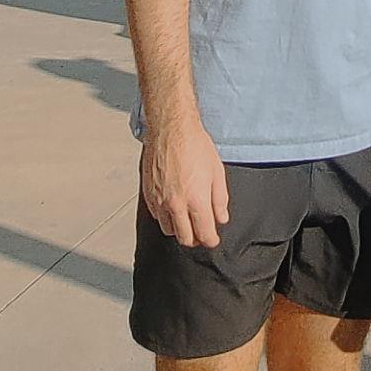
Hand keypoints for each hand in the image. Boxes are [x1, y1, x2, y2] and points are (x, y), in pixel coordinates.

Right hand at [141, 119, 230, 248]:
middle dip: (196, 239)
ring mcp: (160, 201)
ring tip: (188, 218)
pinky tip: (174, 206)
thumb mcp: (217, 171)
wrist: (171, 130)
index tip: (213, 239)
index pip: (204, 234)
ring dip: (180, 229)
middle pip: (185, 238)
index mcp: (196, 200)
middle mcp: (176, 204)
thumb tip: (221, 218)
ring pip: (169, 230)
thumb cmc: (194, 145)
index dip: (211, 240)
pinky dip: (166, 217)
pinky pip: (157, 216)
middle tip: (202, 231)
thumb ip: (220, 199)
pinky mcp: (149, 195)